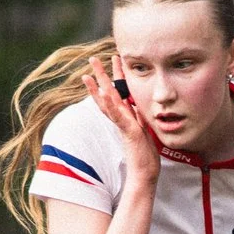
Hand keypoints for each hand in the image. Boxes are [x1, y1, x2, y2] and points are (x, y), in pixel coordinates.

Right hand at [83, 52, 160, 181]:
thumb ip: (141, 118)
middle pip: (108, 93)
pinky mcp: (127, 131)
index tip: (115, 59)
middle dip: (100, 75)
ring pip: (107, 103)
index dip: (116, 76)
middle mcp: (122, 119)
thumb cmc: (146, 155)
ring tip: (87, 74)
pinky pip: (117, 116)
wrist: (145, 174)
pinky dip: (109, 104)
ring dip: (98, 88)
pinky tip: (104, 93)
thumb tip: (139, 106)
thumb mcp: (146, 130)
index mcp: (127, 116)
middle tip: (92, 58)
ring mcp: (123, 124)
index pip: (118, 92)